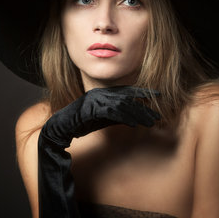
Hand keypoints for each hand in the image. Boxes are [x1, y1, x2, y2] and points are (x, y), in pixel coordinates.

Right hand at [41, 86, 160, 147]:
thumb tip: (134, 118)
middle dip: (143, 108)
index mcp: (103, 93)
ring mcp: (95, 99)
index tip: (158, 96)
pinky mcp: (90, 108)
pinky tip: (133, 124)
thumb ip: (117, 116)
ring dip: (137, 114)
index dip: (142, 93)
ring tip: (150, 122)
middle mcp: (100, 93)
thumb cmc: (81, 123)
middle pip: (127, 99)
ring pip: (121, 105)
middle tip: (157, 116)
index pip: (126, 91)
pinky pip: (111, 112)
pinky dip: (124, 118)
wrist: (60, 127)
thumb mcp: (103, 119)